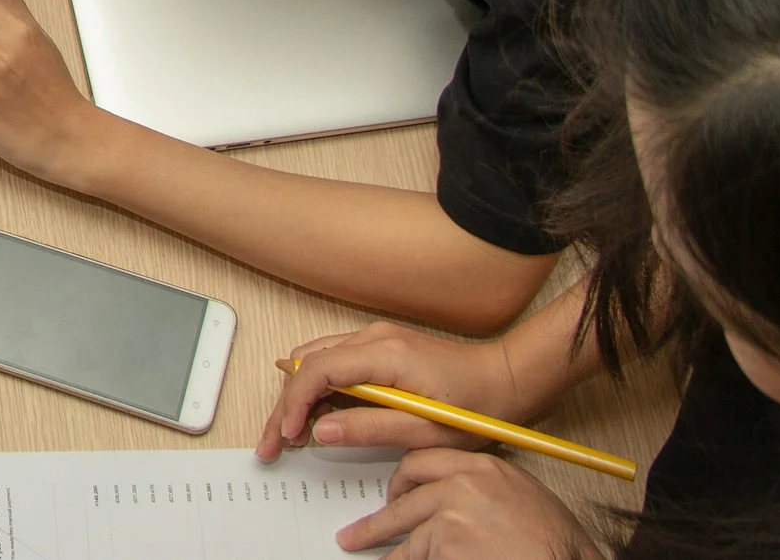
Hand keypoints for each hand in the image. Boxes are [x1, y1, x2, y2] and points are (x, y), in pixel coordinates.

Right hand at [259, 323, 530, 460]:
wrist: (506, 379)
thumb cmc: (477, 406)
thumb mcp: (426, 430)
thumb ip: (370, 428)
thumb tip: (321, 431)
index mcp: (386, 354)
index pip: (319, 370)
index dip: (294, 403)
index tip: (287, 435)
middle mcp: (373, 337)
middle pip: (308, 364)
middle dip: (285, 404)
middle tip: (273, 442)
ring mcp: (374, 337)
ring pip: (315, 360)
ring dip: (298, 395)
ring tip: (291, 433)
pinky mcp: (378, 345)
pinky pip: (333, 360)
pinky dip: (317, 387)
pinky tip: (317, 415)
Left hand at [334, 450, 593, 558]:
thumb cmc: (557, 545)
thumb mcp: (524, 498)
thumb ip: (485, 490)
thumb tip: (452, 500)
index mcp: (486, 466)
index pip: (428, 460)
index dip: (406, 478)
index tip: (395, 492)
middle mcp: (465, 482)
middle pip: (407, 489)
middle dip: (382, 510)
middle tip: (361, 524)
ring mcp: (451, 512)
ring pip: (405, 527)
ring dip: (380, 539)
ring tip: (355, 545)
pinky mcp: (445, 542)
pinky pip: (413, 556)